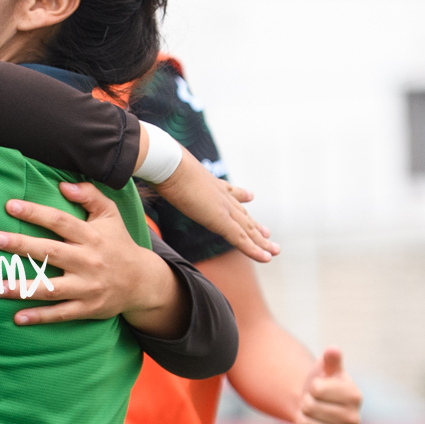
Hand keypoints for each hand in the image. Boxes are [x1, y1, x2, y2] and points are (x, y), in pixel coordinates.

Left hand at [0, 182, 184, 333]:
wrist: (143, 282)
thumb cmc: (118, 244)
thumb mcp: (110, 215)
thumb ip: (90, 195)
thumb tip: (64, 185)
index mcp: (91, 236)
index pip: (60, 222)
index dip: (35, 213)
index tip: (10, 206)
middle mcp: (88, 261)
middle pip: (51, 252)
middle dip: (22, 246)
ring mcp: (88, 287)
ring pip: (51, 288)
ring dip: (22, 288)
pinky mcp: (88, 308)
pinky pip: (61, 314)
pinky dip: (40, 317)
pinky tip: (17, 318)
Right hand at [154, 151, 276, 262]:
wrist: (169, 165)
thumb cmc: (163, 166)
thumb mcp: (166, 172)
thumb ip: (164, 176)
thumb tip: (151, 168)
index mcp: (209, 184)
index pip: (229, 192)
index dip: (240, 196)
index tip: (250, 197)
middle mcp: (221, 195)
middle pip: (242, 214)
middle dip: (254, 225)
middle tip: (267, 233)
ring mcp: (223, 208)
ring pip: (247, 229)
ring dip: (261, 241)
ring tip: (273, 250)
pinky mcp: (221, 220)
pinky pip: (241, 239)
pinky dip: (254, 249)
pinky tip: (265, 258)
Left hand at [296, 348, 360, 423]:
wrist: (317, 407)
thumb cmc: (322, 383)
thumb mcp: (326, 368)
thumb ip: (330, 360)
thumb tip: (333, 349)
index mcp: (355, 395)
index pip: (317, 389)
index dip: (312, 387)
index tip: (318, 388)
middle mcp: (354, 419)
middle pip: (310, 408)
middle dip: (305, 402)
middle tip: (312, 402)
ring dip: (300, 418)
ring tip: (310, 414)